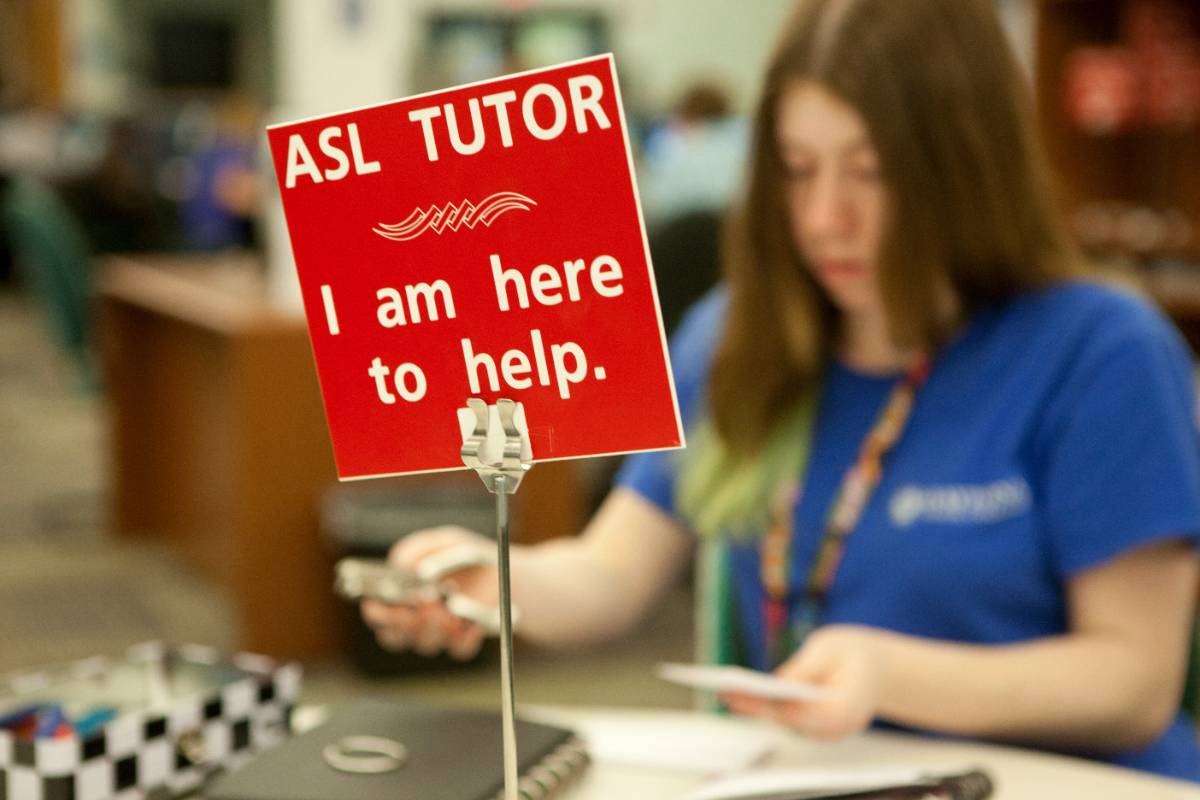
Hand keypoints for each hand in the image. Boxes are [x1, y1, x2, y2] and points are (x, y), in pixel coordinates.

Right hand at [360, 526, 498, 660]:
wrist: (506, 571)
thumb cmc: (468, 554)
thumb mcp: (446, 541)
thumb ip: (420, 550)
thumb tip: (400, 565)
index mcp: (400, 593)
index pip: (376, 613)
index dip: (378, 612)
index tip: (391, 603)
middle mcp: (413, 618)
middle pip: (393, 637)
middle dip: (405, 622)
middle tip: (424, 601)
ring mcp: (437, 633)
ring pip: (424, 644)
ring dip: (436, 626)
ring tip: (452, 605)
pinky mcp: (462, 642)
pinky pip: (457, 650)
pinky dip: (465, 637)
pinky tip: (474, 623)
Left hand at [721, 625, 885, 739]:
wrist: (880, 668)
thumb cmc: (856, 653)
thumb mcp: (829, 648)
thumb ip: (805, 668)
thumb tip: (778, 682)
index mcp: (845, 709)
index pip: (801, 712)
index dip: (770, 703)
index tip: (744, 693)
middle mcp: (837, 729)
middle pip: (789, 720)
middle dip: (756, 706)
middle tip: (725, 692)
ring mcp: (829, 733)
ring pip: (788, 723)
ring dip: (758, 709)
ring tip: (728, 692)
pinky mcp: (820, 729)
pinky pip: (791, 720)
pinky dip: (769, 708)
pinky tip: (745, 696)